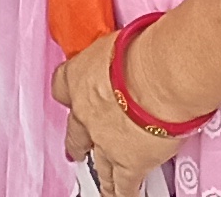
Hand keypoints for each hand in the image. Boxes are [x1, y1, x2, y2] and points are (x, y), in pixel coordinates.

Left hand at [53, 44, 185, 196]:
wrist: (157, 76)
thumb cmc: (144, 50)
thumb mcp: (122, 40)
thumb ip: (122, 52)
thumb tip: (139, 44)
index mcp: (79, 77)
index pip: (62, 85)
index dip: (69, 92)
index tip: (72, 95)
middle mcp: (85, 111)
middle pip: (75, 131)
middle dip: (78, 141)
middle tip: (76, 147)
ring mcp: (104, 140)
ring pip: (99, 162)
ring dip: (101, 171)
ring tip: (100, 180)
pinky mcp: (128, 162)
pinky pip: (122, 185)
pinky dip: (120, 193)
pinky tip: (120, 195)